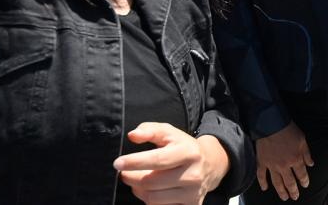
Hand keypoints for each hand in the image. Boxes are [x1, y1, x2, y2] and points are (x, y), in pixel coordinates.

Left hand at [114, 123, 228, 204]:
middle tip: (124, 172)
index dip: (135, 162)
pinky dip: (149, 200)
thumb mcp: (169, 132)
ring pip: (153, 198)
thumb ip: (150, 130)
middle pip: (151, 182)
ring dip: (138, 190)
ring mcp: (192, 193)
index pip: (157, 160)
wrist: (209, 165)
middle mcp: (193, 174)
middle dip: (131, 177)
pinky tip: (149, 190)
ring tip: (136, 181)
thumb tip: (133, 135)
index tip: (118, 163)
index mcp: (188, 153)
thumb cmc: (183, 146)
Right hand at [254, 122, 313, 200]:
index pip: (301, 174)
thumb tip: (311, 164)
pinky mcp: (261, 162)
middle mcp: (284, 165)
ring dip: (281, 191)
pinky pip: (261, 175)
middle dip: (293, 191)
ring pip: (277, 182)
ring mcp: (272, 165)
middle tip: (295, 197)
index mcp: (296, 159)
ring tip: (284, 198)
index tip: (305, 185)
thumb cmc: (287, 129)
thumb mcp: (302, 139)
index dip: (304, 181)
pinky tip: (265, 188)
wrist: (271, 123)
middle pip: (290, 182)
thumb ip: (307, 153)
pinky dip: (263, 183)